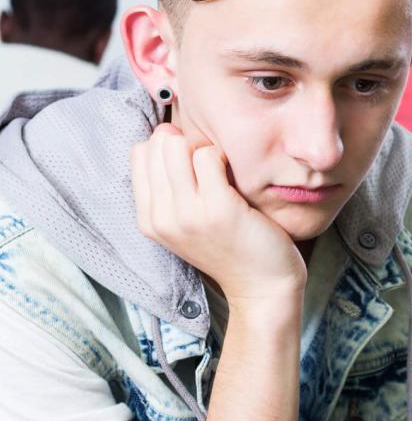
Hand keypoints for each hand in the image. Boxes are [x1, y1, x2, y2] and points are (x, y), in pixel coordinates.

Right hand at [130, 124, 306, 321]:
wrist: (263, 287)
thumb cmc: (231, 247)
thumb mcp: (187, 222)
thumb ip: (171, 188)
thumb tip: (167, 134)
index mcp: (148, 219)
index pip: (140, 154)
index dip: (168, 146)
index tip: (192, 161)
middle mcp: (162, 217)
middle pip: (158, 144)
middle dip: (187, 142)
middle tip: (212, 164)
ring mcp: (188, 214)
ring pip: (180, 146)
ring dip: (206, 148)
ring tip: (223, 171)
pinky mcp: (218, 209)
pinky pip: (209, 156)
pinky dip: (223, 156)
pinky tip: (235, 177)